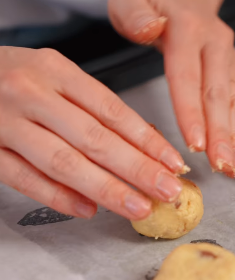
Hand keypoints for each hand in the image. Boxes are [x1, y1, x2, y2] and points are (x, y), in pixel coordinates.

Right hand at [0, 47, 185, 218]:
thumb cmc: (9, 76)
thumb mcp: (49, 73)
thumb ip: (86, 104)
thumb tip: (136, 144)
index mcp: (54, 69)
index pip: (112, 110)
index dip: (146, 140)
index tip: (173, 163)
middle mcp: (30, 93)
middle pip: (94, 138)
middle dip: (137, 169)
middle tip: (168, 191)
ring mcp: (4, 123)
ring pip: (63, 161)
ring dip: (105, 188)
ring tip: (137, 207)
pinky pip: (24, 178)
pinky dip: (57, 196)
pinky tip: (86, 209)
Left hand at [108, 0, 234, 176]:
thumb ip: (133, 13)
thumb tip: (151, 29)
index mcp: (187, 28)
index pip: (187, 76)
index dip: (191, 112)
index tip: (194, 144)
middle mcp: (214, 43)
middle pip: (217, 93)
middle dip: (220, 134)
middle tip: (221, 167)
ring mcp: (226, 56)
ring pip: (232, 100)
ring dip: (234, 136)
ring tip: (232, 168)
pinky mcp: (230, 69)